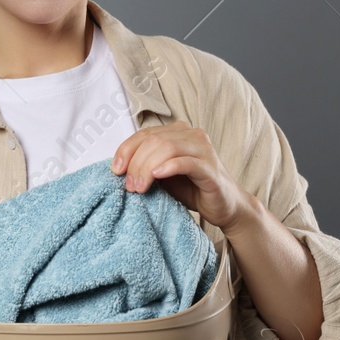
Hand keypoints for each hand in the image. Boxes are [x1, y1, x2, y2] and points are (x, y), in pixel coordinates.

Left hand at [110, 122, 254, 233]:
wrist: (223, 207)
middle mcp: (192, 135)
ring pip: (167, 148)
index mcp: (178, 132)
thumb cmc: (192, 189)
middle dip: (135, 163)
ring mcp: (203, 149)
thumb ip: (145, 164)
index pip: (145, 134)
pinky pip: (186, 162)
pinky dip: (168, 167)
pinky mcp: (211, 168)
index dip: (126, 150)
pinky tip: (157, 177)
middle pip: (154, 140)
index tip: (115, 170)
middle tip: (129, 186)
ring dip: (147, 168)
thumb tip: (118, 167)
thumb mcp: (162, 175)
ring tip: (139, 187)